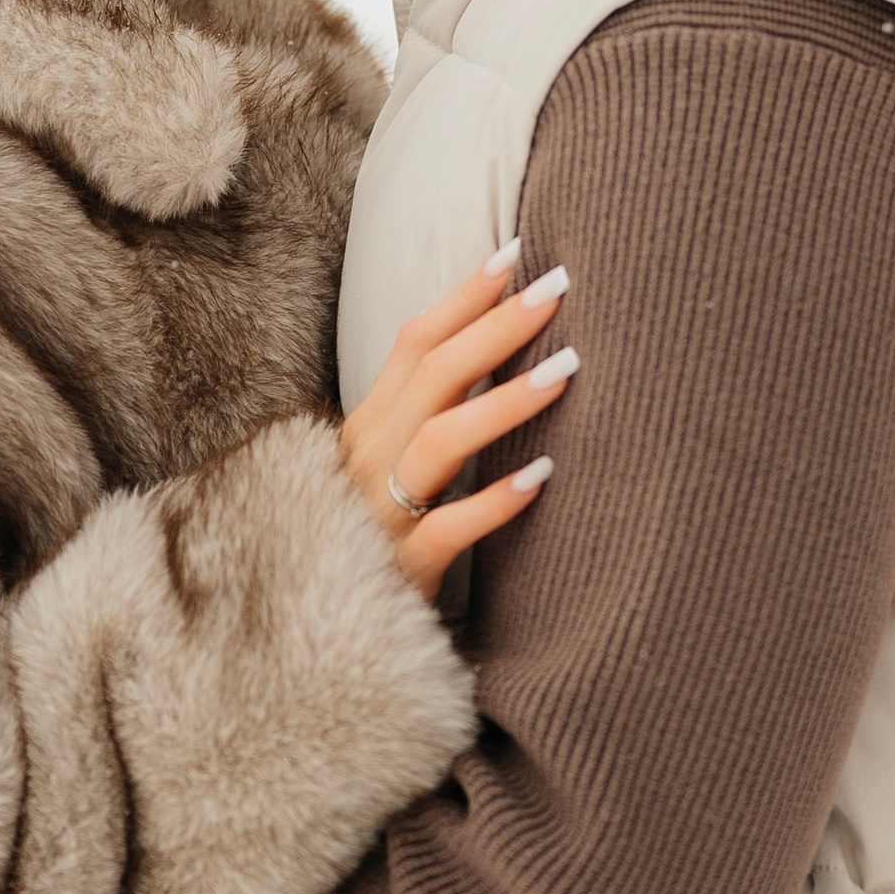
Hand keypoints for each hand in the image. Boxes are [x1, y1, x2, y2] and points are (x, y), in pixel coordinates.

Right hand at [339, 243, 575, 596]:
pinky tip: (542, 475)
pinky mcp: (398, 571)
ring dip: (504, 401)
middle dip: (497, 327)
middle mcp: (364, 461)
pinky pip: (447, 530)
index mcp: (364, 428)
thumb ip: (426, 416)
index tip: (516, 255)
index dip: (463, 298)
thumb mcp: (387, 470)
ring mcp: (377, 516)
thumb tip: (495, 348)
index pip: (412, 344)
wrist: (325, 638)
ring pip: (439, 442)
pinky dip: (493, 501)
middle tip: (559, 289)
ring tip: (568, 370)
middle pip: (432, 377)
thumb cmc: (374, 541)